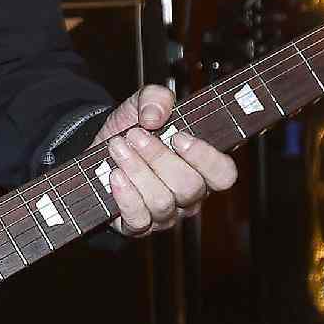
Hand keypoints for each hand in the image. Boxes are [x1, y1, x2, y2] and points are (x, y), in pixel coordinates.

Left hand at [93, 84, 236, 235]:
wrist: (99, 150)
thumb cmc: (131, 131)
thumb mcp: (142, 104)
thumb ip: (155, 98)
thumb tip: (155, 115)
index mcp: (202, 166)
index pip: (224, 174)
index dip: (206, 158)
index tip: (179, 137)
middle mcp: (189, 194)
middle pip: (189, 186)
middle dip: (159, 158)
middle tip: (135, 135)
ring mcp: (165, 213)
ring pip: (162, 202)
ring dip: (137, 171)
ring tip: (117, 147)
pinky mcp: (138, 225)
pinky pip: (138, 218)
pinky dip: (125, 195)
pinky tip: (114, 175)